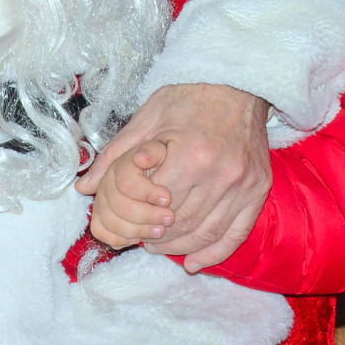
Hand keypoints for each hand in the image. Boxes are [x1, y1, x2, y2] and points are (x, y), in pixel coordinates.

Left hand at [76, 82, 270, 272]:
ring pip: (206, 233)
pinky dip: (214, 253)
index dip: (138, 219)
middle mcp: (220, 175)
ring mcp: (243, 185)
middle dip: (155, 236)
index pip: (157, 206)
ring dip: (179, 247)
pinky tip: (195, 263)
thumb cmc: (190, 95)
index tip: (127, 221)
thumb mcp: (148, 117)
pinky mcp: (259, 189)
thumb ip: (116, 155)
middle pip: (180, 224)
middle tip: (139, 237)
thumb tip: (85, 187)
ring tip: (159, 247)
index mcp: (190, 156)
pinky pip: (236, 233)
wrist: (239, 81)